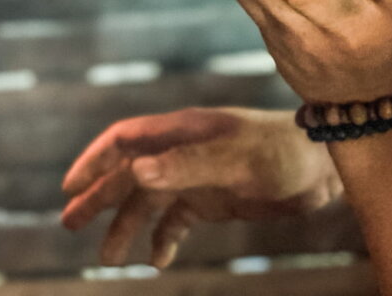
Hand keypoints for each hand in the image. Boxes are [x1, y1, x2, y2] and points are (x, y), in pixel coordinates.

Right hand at [61, 107, 340, 267]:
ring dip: (127, 224)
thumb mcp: (235, 158)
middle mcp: (184, 151)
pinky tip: (157, 260)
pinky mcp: (215, 198)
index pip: (126, 140)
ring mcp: (199, 175)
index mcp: (184, 132)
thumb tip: (135, 172)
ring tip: (109, 254)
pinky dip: (164, 238)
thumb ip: (186, 164)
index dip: (95, 160)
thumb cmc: (282, 152)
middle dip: (99, 196)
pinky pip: (179, 219)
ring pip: (150, 200)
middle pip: (130, 172)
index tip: (69, 188)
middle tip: (69, 224)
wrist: (322, 167)